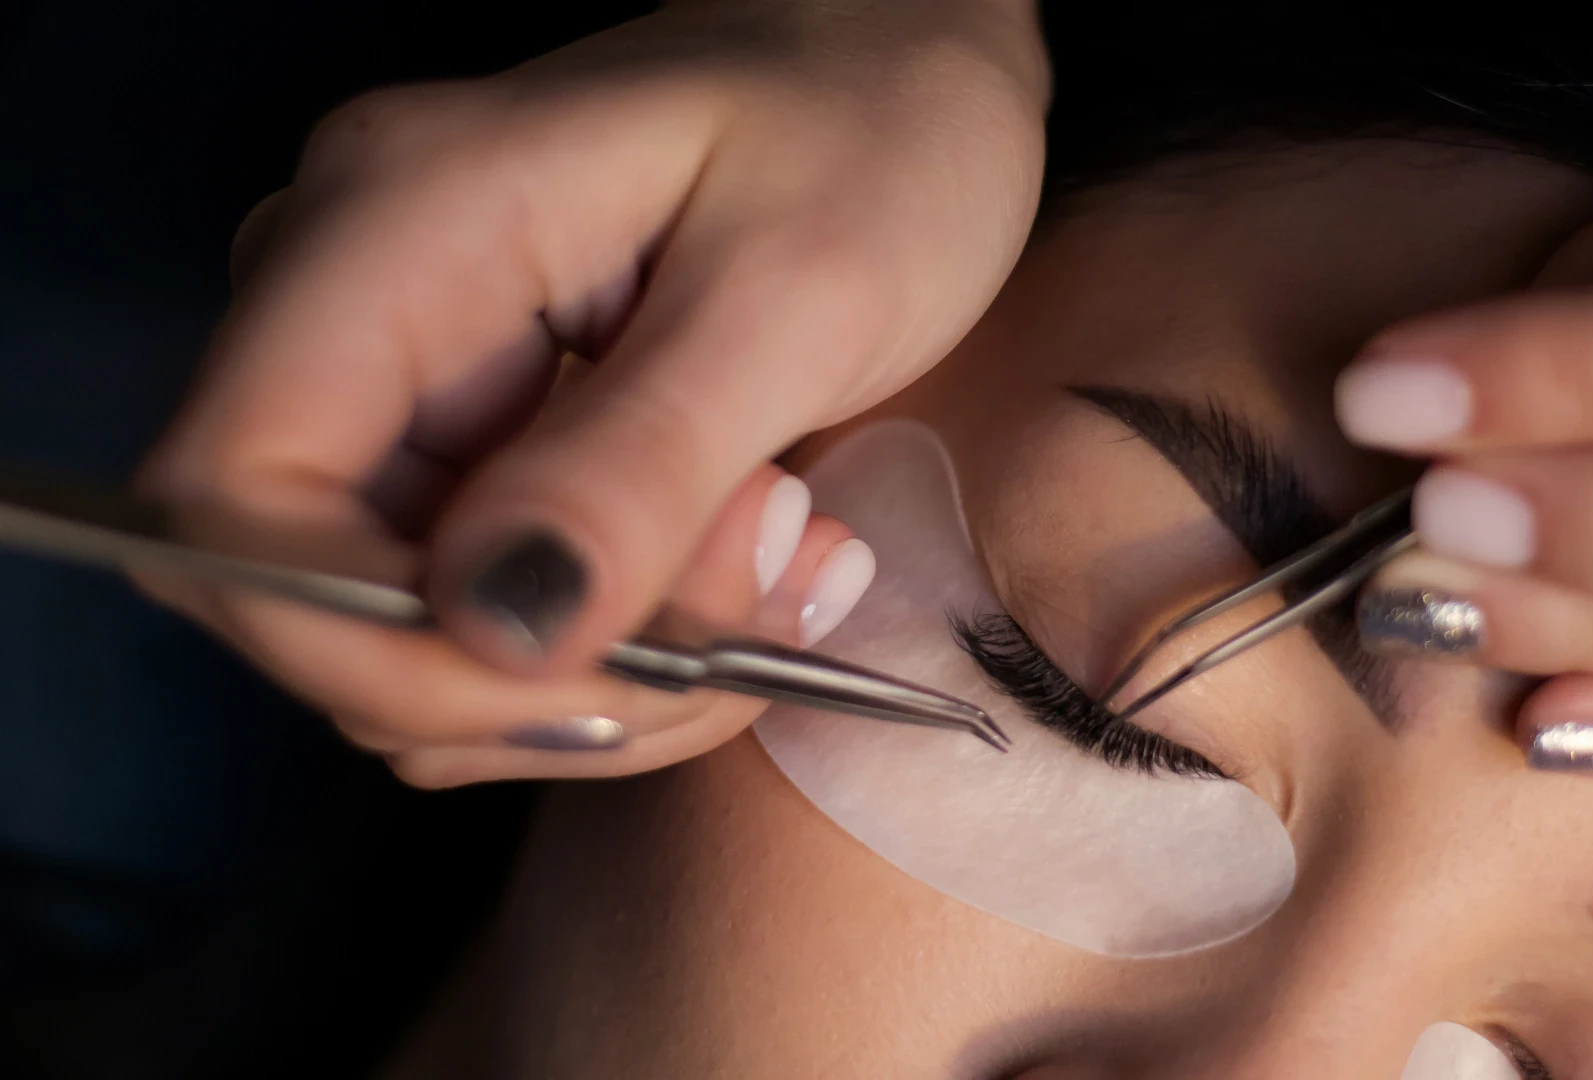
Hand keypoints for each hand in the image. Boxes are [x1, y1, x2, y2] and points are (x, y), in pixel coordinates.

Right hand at [137, 0, 1047, 786]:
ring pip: (421, 637)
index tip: (578, 678)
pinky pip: (502, 613)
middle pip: (316, 595)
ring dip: (609, 670)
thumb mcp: (794, 299)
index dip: (360, 640)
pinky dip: (632, 642)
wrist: (907, 83)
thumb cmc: (874, 134)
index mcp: (395, 226)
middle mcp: (359, 309)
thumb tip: (499, 632)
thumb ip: (638, 468)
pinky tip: (760, 568)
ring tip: (785, 569)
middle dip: (531, 675)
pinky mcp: (485, 442)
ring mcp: (414, 383)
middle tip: (748, 623)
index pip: (230, 494)